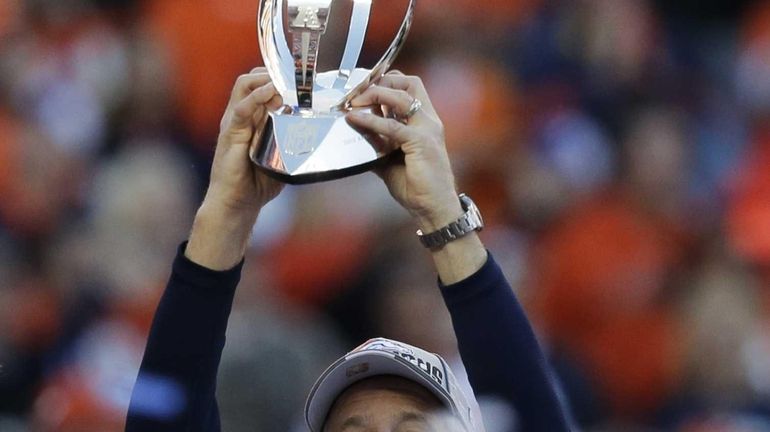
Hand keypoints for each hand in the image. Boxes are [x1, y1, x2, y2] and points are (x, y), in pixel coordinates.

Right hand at [187, 68, 283, 269]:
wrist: (236, 204)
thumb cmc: (258, 183)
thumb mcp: (283, 157)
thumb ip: (295, 143)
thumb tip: (321, 135)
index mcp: (252, 118)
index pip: (260, 85)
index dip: (279, 77)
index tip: (302, 78)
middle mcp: (241, 116)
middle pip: (252, 78)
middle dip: (273, 72)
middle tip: (297, 77)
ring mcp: (234, 123)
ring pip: (244, 86)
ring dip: (266, 79)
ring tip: (286, 82)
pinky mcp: (230, 134)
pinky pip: (242, 108)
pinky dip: (257, 97)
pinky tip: (271, 93)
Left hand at [346, 72, 462, 231]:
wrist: (435, 208)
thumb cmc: (417, 187)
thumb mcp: (390, 160)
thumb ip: (377, 144)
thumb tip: (356, 132)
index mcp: (425, 123)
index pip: (410, 88)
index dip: (387, 82)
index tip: (363, 90)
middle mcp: (429, 121)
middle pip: (409, 83)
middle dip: (382, 81)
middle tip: (358, 92)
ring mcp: (427, 129)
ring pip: (400, 97)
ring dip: (374, 94)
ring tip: (353, 101)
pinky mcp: (420, 142)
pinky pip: (391, 126)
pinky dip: (370, 121)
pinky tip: (354, 119)